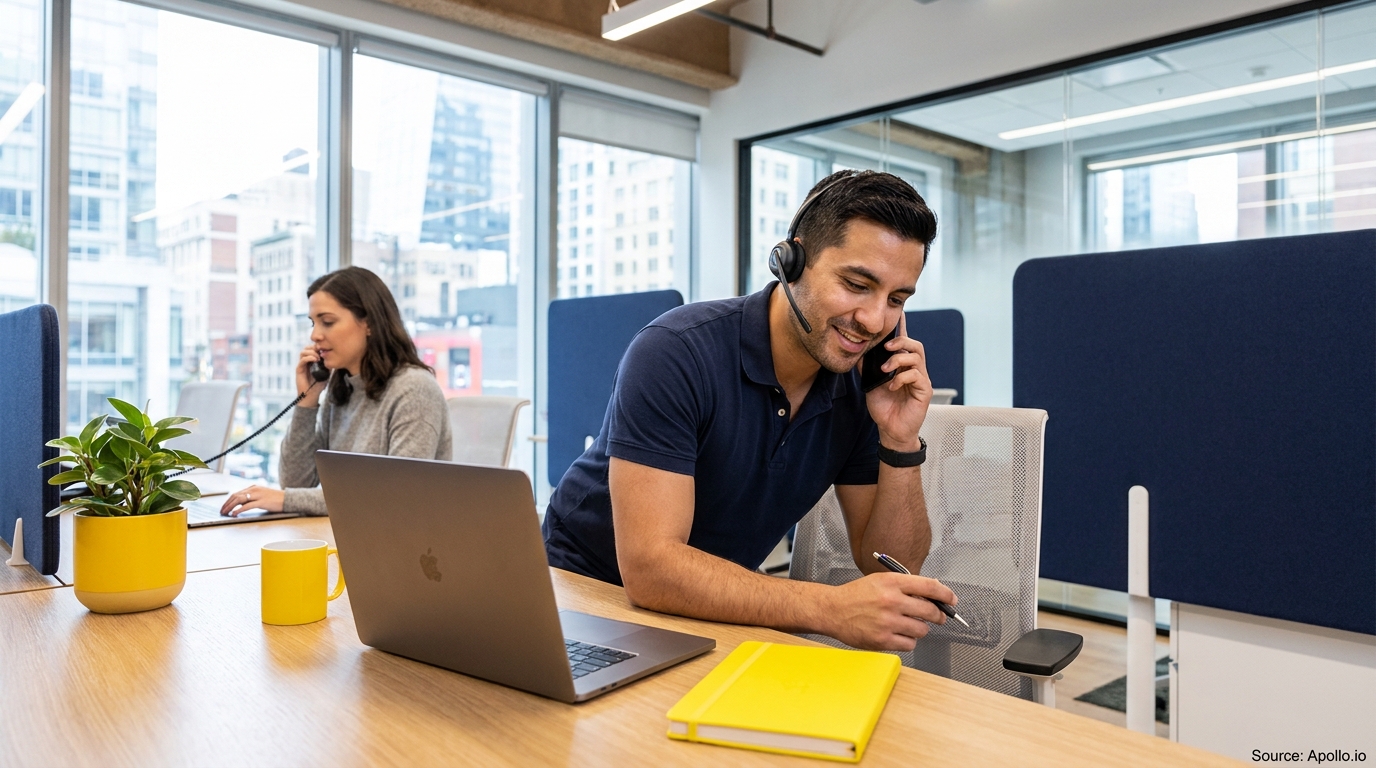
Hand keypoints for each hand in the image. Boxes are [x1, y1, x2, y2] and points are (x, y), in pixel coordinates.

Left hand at [219, 486, 285, 516]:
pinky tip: (234, 513)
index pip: (237, 493)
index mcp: (254, 488)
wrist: (288, 499)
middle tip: (221, 511)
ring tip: (225, 513)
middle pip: (236, 496)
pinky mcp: (262, 501)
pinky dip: (239, 510)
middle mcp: (254, 489)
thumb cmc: (276, 499)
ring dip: (230, 506)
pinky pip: (247, 505)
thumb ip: (251, 499)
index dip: (228, 501)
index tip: (223, 507)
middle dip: (227, 504)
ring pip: (239, 499)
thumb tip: (240, 505)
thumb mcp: (262, 496)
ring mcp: (258, 495)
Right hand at [295, 345, 324, 406]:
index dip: (318, 346)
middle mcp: (305, 361)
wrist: (312, 394)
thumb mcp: (327, 372)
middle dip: (314, 347)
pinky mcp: (299, 369)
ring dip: (311, 352)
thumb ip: (328, 364)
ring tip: (318, 357)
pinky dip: (308, 358)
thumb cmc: (319, 384)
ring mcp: (301, 365)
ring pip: (303, 352)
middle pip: (307, 348)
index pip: (312, 348)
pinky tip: (315, 360)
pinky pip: (302, 360)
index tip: (325, 349)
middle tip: (321, 352)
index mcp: (311, 360)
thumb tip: (333, 356)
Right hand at [821, 572, 957, 650]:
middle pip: (930, 611)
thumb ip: (905, 585)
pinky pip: (910, 644)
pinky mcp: (883, 640)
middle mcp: (891, 601)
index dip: (946, 594)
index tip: (951, 600)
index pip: (930, 586)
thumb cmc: (856, 595)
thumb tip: (932, 594)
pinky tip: (898, 634)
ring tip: (907, 625)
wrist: (833, 610)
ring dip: (919, 629)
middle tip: (937, 617)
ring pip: (922, 630)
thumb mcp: (881, 580)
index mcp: (892, 583)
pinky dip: (908, 641)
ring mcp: (888, 622)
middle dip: (938, 615)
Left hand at [865, 312, 931, 451]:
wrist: (890, 430)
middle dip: (900, 342)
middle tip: (885, 347)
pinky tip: (891, 386)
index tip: (899, 313)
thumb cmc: (884, 407)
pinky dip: (901, 378)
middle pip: (915, 345)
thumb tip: (857, 351)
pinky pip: (916, 376)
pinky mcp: (924, 391)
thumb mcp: (870, 384)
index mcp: (902, 366)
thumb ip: (866, 367)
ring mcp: (921, 380)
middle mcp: (914, 370)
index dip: (903, 328)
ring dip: (898, 360)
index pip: (904, 343)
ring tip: (885, 370)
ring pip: (917, 357)